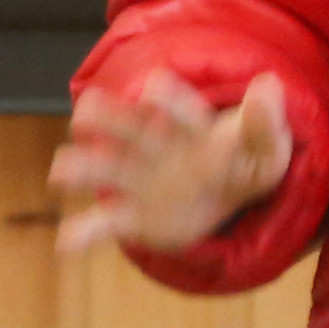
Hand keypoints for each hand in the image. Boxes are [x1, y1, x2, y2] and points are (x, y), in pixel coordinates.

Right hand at [50, 72, 291, 255]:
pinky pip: (107, 223)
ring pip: (108, 170)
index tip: (153, 89)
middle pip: (129, 129)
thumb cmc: (247, 160)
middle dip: (107, 121)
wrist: (229, 191)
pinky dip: (84, 233)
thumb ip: (264, 121)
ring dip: (84, 169)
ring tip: (60, 171)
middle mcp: (156, 146)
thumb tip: (268, 83)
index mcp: (190, 126)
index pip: (178, 109)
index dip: (166, 99)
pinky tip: (64, 244)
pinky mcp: (135, 216)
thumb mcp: (267, 146)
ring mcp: (141, 180)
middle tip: (84, 114)